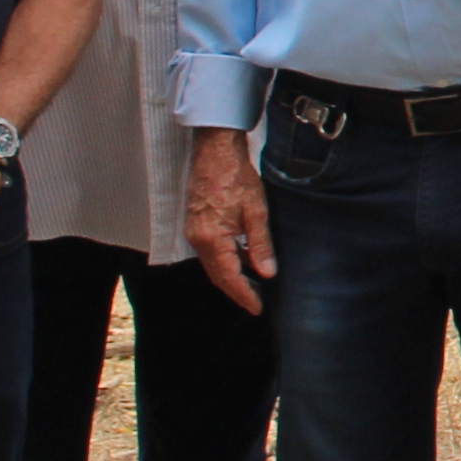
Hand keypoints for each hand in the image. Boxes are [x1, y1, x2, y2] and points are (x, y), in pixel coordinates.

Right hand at [186, 128, 274, 312]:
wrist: (214, 153)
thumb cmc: (236, 177)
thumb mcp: (256, 212)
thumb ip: (260, 245)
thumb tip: (267, 273)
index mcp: (212, 239)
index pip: (229, 277)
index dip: (244, 295)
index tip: (257, 308)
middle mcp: (198, 239)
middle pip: (217, 275)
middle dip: (236, 291)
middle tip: (255, 303)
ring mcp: (194, 231)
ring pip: (212, 264)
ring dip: (230, 277)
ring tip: (251, 286)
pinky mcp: (195, 223)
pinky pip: (209, 251)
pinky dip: (224, 261)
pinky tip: (241, 260)